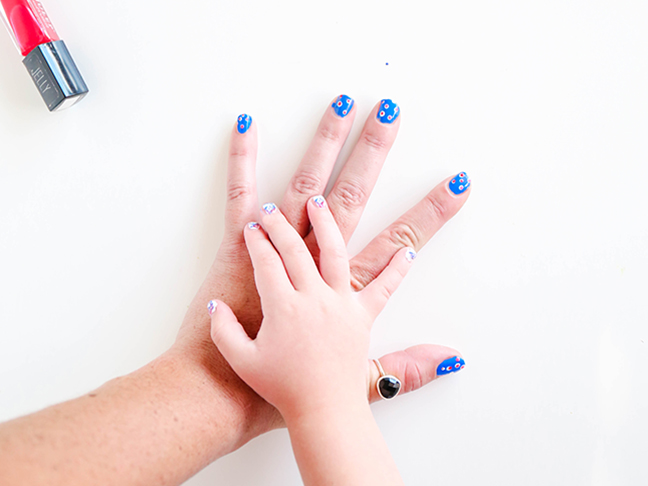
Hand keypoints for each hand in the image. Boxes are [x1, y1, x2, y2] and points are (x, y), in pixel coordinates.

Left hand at [171, 96, 470, 449]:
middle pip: (356, 199)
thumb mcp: (360, 382)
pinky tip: (248, 125)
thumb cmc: (291, 394)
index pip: (400, 244)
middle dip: (374, 153)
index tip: (453, 186)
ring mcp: (282, 253)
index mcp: (348, 292)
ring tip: (339, 107)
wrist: (229, 400)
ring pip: (306, 190)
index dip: (430, 216)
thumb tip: (452, 360)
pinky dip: (243, 160)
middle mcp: (320, 264)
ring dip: (324, 145)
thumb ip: (406, 367)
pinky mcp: (240, 250)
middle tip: (391, 115)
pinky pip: (241, 196)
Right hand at [209, 197, 414, 416]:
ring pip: (335, 252)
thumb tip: (214, 306)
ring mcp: (341, 305)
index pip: (266, 261)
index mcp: (283, 308)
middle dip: (279, 226)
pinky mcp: (362, 317)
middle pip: (295, 249)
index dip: (256, 241)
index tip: (251, 228)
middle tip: (271, 212)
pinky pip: (384, 288)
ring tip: (319, 202)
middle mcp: (314, 298)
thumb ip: (223, 331)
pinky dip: (397, 269)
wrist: (323, 411)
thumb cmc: (283, 390)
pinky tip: (408, 251)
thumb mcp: (242, 362)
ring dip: (326, 223)